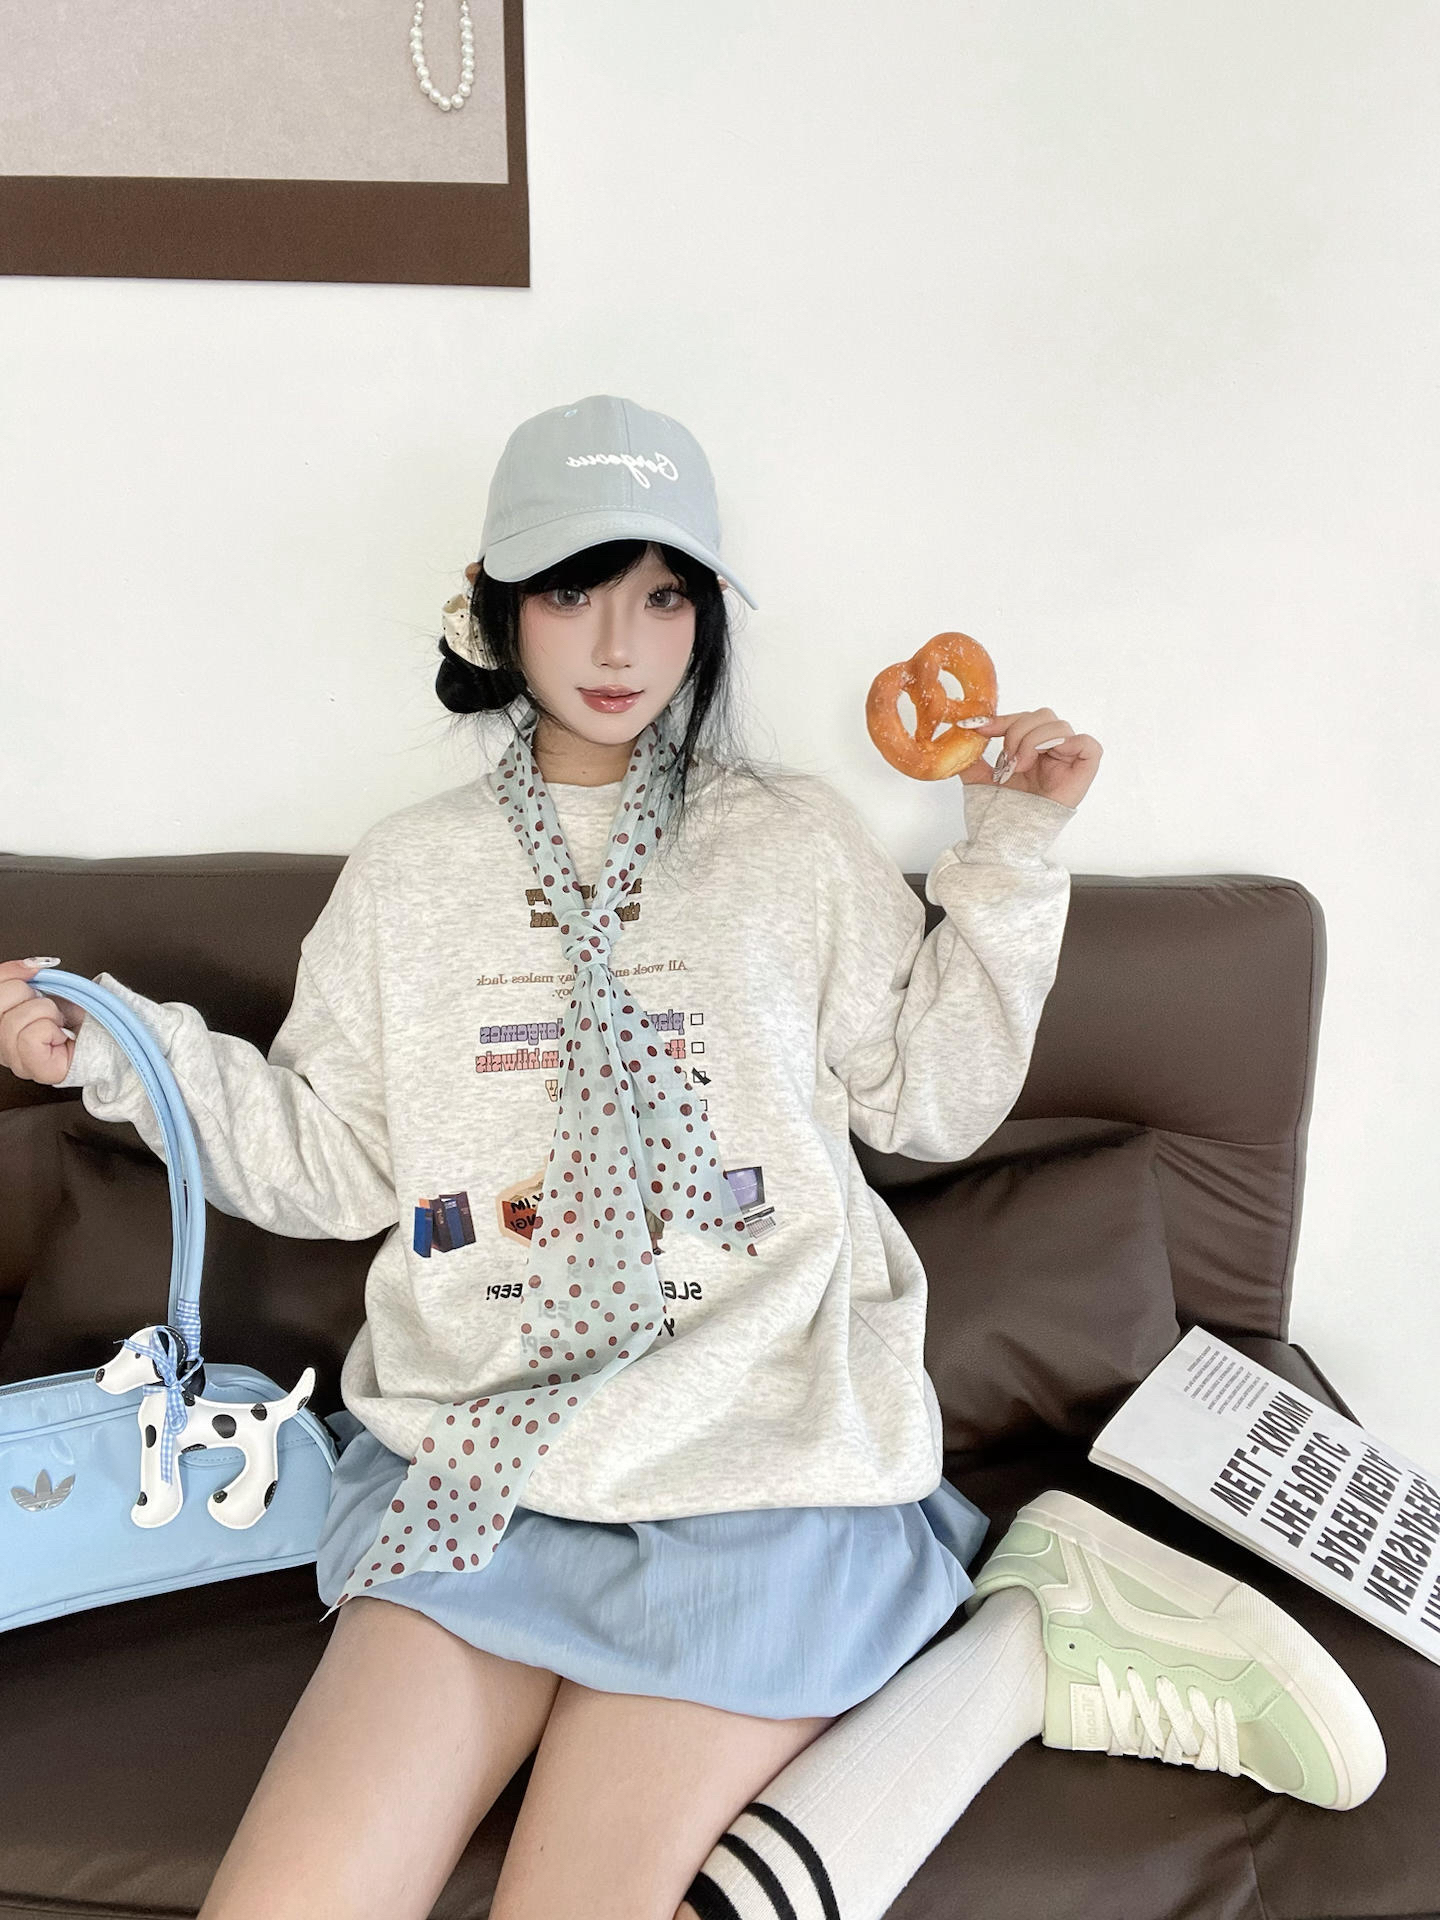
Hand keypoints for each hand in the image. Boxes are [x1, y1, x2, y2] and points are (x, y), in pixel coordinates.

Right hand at [0, 959, 86, 1084]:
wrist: (113, 1036)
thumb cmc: (83, 1017)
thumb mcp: (50, 989)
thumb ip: (28, 977)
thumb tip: (30, 964)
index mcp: (3, 1023)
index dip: (9, 973)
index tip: (33, 970)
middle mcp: (4, 1046)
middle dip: (28, 994)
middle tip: (49, 1006)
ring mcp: (18, 1062)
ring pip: (13, 1021)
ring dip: (46, 1012)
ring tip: (59, 1022)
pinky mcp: (37, 1071)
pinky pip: (29, 1037)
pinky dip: (50, 1027)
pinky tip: (61, 1035)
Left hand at [955, 709, 1101, 808]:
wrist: (1007, 839)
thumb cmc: (1000, 814)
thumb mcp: (979, 778)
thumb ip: (971, 756)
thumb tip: (963, 731)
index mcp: (1031, 750)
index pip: (1024, 718)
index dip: (1004, 719)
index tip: (980, 728)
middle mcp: (1052, 752)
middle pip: (1043, 715)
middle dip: (1018, 731)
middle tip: (1006, 759)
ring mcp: (1069, 760)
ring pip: (1060, 725)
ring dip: (1033, 740)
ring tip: (1020, 766)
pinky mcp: (1084, 771)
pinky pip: (1087, 743)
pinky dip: (1066, 743)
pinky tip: (1044, 757)